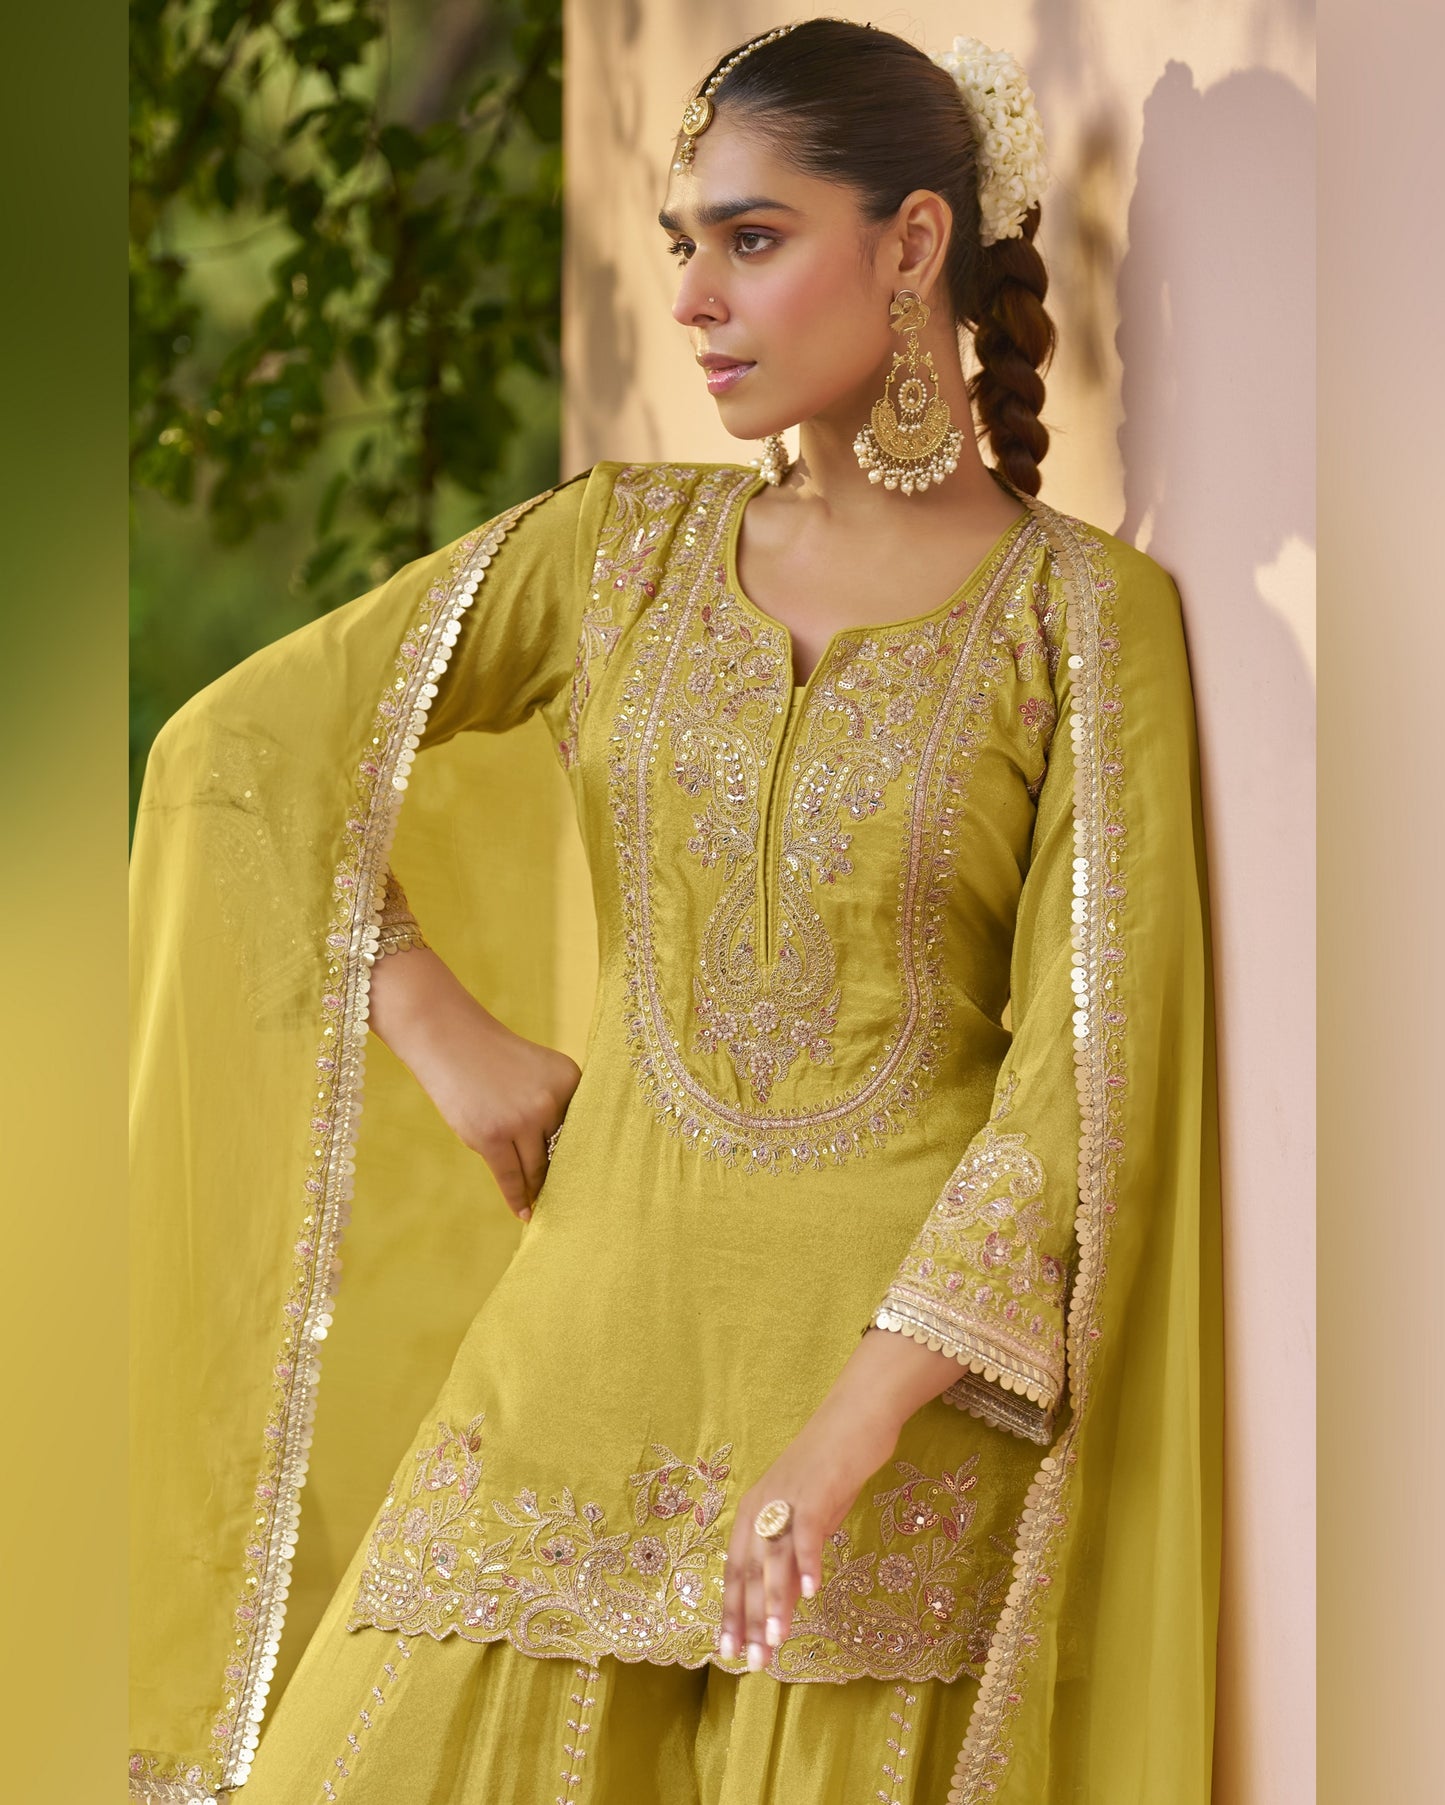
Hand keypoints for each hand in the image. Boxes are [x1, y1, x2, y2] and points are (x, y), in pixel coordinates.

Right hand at [368, 946, 580, 1220]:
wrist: (450, 1039)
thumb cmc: (495, 1058)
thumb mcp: (539, 1070)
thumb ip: (556, 1105)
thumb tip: (567, 1161)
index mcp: (570, 1078)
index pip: (583, 1128)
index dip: (587, 1154)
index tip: (599, 1181)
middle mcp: (551, 1100)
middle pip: (562, 1151)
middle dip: (565, 1176)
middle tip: (576, 1203)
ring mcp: (521, 1120)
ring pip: (537, 1169)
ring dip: (539, 1189)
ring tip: (544, 1206)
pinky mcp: (492, 1137)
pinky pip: (511, 1179)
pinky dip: (518, 1199)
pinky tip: (526, 1213)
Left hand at [719, 1388, 897, 1670]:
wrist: (856, 1415)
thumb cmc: (832, 1465)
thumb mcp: (805, 1512)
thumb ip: (793, 1548)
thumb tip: (788, 1596)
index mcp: (753, 1510)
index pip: (736, 1571)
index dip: (732, 1613)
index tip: (730, 1652)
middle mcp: (763, 1505)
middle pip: (751, 1570)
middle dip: (749, 1620)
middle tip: (752, 1661)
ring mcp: (789, 1498)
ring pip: (775, 1557)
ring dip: (775, 1601)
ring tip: (775, 1640)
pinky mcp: (818, 1491)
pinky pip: (810, 1533)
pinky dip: (808, 1563)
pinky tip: (810, 1594)